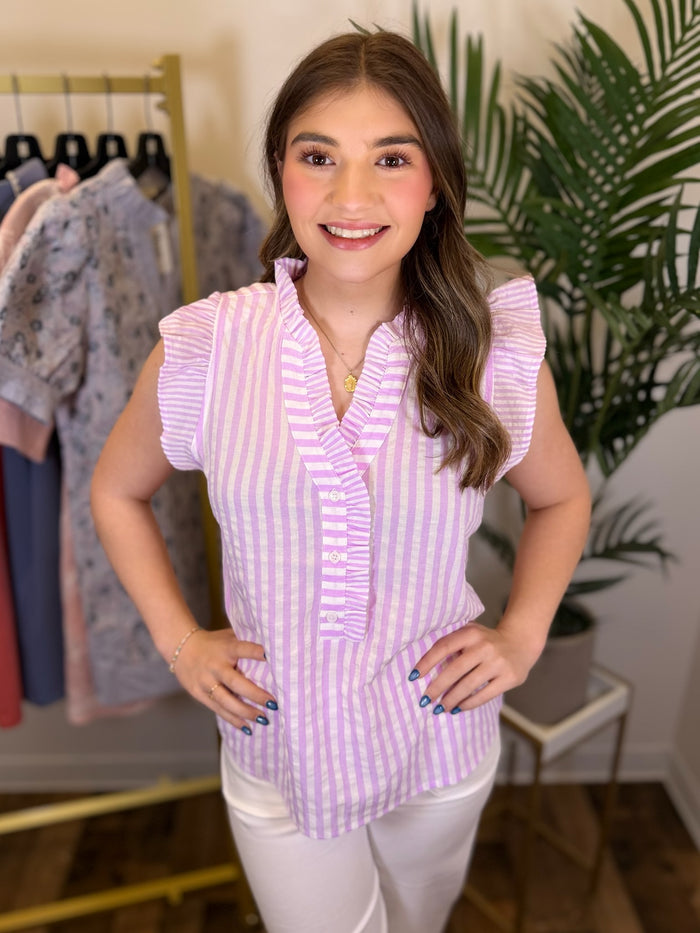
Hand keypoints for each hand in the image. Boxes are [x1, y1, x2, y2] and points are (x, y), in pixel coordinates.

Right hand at [171, 628, 276, 732]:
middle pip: (235, 682)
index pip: (243, 649)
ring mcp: (205, 681)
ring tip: (263, 718)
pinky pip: (217, 709)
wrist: (181, 648)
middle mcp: (215, 665)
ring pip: (226, 700)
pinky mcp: (199, 693)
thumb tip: (274, 649)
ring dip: (245, 711)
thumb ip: (246, 642)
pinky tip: (247, 727)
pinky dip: (233, 719)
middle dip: (255, 694)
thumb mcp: (228, 636)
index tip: (271, 657)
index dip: (257, 652)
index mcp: (226, 648)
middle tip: (273, 703)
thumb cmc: (214, 643)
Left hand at [410, 621, 540, 713]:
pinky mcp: (509, 678)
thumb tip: (425, 667)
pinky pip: (484, 694)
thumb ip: (452, 643)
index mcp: (471, 633)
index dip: (427, 662)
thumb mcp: (471, 633)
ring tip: (440, 707)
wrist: (520, 642)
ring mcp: (498, 663)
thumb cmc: (486, 640)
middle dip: (437, 686)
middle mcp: (485, 646)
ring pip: (468, 685)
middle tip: (425, 699)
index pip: (444, 646)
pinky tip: (458, 708)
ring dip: (451, 699)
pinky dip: (468, 703)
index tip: (414, 676)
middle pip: (455, 669)